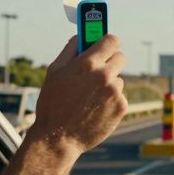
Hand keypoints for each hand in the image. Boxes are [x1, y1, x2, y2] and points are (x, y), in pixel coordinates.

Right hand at [27, 34, 127, 155]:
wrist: (58, 137)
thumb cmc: (52, 103)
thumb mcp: (54, 72)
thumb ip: (69, 50)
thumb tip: (80, 37)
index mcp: (88, 63)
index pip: (111, 40)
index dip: (108, 42)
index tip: (105, 46)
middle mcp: (104, 75)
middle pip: (120, 57)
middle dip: (111, 62)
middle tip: (99, 71)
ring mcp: (115, 92)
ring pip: (118, 80)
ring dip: (109, 84)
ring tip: (90, 98)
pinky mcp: (121, 107)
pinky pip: (120, 97)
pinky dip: (111, 101)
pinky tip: (95, 109)